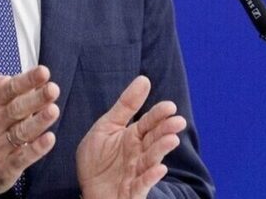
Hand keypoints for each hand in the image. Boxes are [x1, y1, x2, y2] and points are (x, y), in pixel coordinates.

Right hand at [0, 66, 60, 198]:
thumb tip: (1, 74)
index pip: (8, 90)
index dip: (26, 80)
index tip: (43, 72)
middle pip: (16, 109)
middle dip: (36, 98)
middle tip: (53, 89)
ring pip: (21, 132)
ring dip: (38, 121)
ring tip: (54, 110)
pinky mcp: (5, 167)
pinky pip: (23, 157)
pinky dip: (36, 148)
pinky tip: (50, 139)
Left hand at [75, 75, 186, 198]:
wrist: (87, 188)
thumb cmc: (98, 158)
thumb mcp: (107, 126)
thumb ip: (126, 105)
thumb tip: (144, 79)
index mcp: (133, 136)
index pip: (148, 123)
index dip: (158, 115)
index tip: (170, 106)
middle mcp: (139, 154)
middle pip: (154, 140)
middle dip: (165, 131)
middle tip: (178, 121)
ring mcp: (137, 173)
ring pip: (151, 160)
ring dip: (161, 150)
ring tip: (171, 140)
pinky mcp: (132, 191)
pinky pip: (142, 184)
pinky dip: (151, 177)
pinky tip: (160, 168)